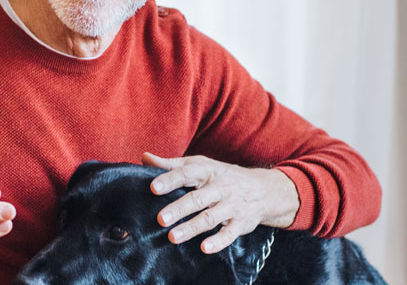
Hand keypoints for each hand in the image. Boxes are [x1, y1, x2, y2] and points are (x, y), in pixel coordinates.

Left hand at [142, 153, 298, 253]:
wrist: (262, 189)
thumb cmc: (222, 176)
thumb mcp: (200, 165)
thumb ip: (172, 164)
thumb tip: (145, 158)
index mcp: (207, 171)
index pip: (186, 173)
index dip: (170, 179)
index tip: (153, 187)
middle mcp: (220, 188)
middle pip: (197, 198)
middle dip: (179, 209)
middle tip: (160, 219)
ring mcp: (231, 206)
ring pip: (210, 217)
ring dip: (192, 227)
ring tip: (173, 237)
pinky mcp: (240, 223)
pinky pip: (229, 233)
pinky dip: (218, 241)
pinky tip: (204, 248)